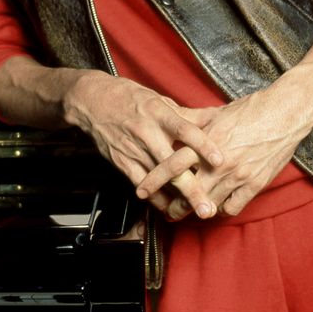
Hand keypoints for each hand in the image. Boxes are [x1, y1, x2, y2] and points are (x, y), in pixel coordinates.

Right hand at [62, 71, 224, 219]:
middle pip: (172, 164)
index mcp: (158, 112)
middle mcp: (147, 132)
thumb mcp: (159, 100)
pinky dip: (154, 197)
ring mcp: (133, 149)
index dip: (203, 144)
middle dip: (191, 188)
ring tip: (191, 214)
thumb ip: (187, 114)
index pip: (184, 130)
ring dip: (175, 199)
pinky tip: (168, 208)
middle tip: (207, 207)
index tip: (219, 160)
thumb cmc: (130, 98)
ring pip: (157, 179)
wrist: (92, 101)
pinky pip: (140, 183)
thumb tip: (217, 118)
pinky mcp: (121, 161)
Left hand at [135, 70, 312, 219]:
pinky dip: (224, 208)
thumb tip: (171, 123)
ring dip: (197, 210)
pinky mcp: (255, 184)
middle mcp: (220, 161)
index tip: (142, 189)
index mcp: (206, 141)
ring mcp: (238, 175)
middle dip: (173, 206)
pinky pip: (232, 207)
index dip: (155, 180)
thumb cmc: (250, 110)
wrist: (286, 112)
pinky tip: (218, 205)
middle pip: (188, 192)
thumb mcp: (216, 114)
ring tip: (190, 213)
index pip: (172, 164)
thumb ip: (192, 124)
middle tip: (165, 211)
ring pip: (209, 204)